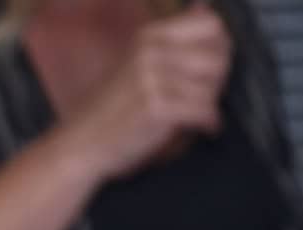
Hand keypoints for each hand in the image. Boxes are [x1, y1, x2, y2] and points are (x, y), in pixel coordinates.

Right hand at [61, 3, 231, 180]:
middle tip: (199, 96)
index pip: (211, 25)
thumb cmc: (112, 107)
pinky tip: (194, 127)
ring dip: (209, 103)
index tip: (209, 67)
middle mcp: (150, 51)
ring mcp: (152, 78)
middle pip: (218, 56)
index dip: (220, 47)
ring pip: (213, 85)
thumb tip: (205, 6)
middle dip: (217, 79)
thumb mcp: (140, 62)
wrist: (81, 142)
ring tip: (191, 112)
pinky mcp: (157, 107)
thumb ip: (175, 37)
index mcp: (148, 36)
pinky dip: (206, 123)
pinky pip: (204, 110)